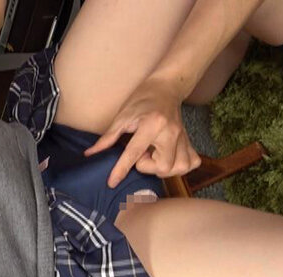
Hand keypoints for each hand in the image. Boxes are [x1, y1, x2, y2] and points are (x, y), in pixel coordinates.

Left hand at [84, 76, 201, 187]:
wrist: (166, 88)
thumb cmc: (142, 100)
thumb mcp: (122, 116)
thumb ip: (108, 138)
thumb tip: (90, 153)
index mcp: (152, 124)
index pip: (134, 153)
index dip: (121, 169)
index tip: (112, 182)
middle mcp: (171, 132)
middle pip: (163, 167)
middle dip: (147, 166)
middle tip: (141, 155)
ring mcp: (183, 137)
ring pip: (178, 168)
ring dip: (162, 168)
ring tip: (153, 156)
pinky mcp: (190, 140)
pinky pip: (191, 162)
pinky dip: (178, 166)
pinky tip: (167, 158)